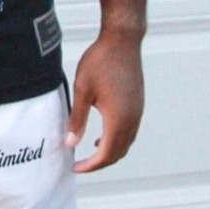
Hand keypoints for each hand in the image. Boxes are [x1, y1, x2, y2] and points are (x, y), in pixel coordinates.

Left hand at [66, 31, 144, 172]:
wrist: (122, 41)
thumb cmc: (100, 61)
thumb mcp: (82, 90)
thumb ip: (77, 119)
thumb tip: (70, 143)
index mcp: (118, 118)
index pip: (106, 154)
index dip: (90, 165)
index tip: (75, 167)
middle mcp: (132, 118)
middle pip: (118, 153)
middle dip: (99, 163)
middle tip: (80, 165)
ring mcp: (138, 112)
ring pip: (126, 143)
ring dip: (109, 153)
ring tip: (89, 155)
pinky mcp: (138, 104)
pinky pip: (129, 132)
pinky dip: (117, 141)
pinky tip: (102, 137)